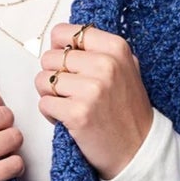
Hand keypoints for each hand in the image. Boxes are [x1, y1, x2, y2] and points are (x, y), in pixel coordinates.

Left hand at [36, 23, 154, 178]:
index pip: (64, 32)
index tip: (64, 63)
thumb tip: (63, 40)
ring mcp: (91, 89)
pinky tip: (66, 118)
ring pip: (42, 80)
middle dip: (52, 75)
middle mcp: (104, 64)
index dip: (56, 48)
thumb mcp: (125, 68)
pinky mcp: (77, 113)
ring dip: (49, 95)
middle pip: (49, 58)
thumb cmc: (127, 110)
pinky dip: (50, 113)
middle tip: (68, 91)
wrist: (137, 148)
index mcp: (115, 48)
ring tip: (68, 104)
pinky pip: (44, 104)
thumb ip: (99, 50)